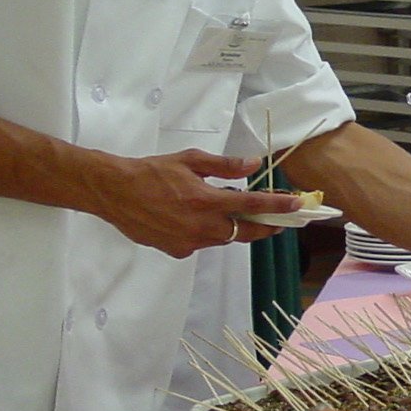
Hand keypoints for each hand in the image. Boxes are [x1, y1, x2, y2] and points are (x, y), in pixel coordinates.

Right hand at [93, 148, 299, 258]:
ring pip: (224, 238)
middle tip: (278, 221)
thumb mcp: (190, 160)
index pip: (251, 204)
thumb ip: (224, 165)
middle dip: (265, 226)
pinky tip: (199, 220)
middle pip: (245, 232)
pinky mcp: (177, 251)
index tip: (296, 206)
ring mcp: (188, 242)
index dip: (277, 205)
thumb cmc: (151, 172)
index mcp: (205, 201)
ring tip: (234, 213)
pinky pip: (202, 243)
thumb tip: (253, 164)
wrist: (114, 192)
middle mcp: (200, 226)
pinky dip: (208, 233)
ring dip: (234, 228)